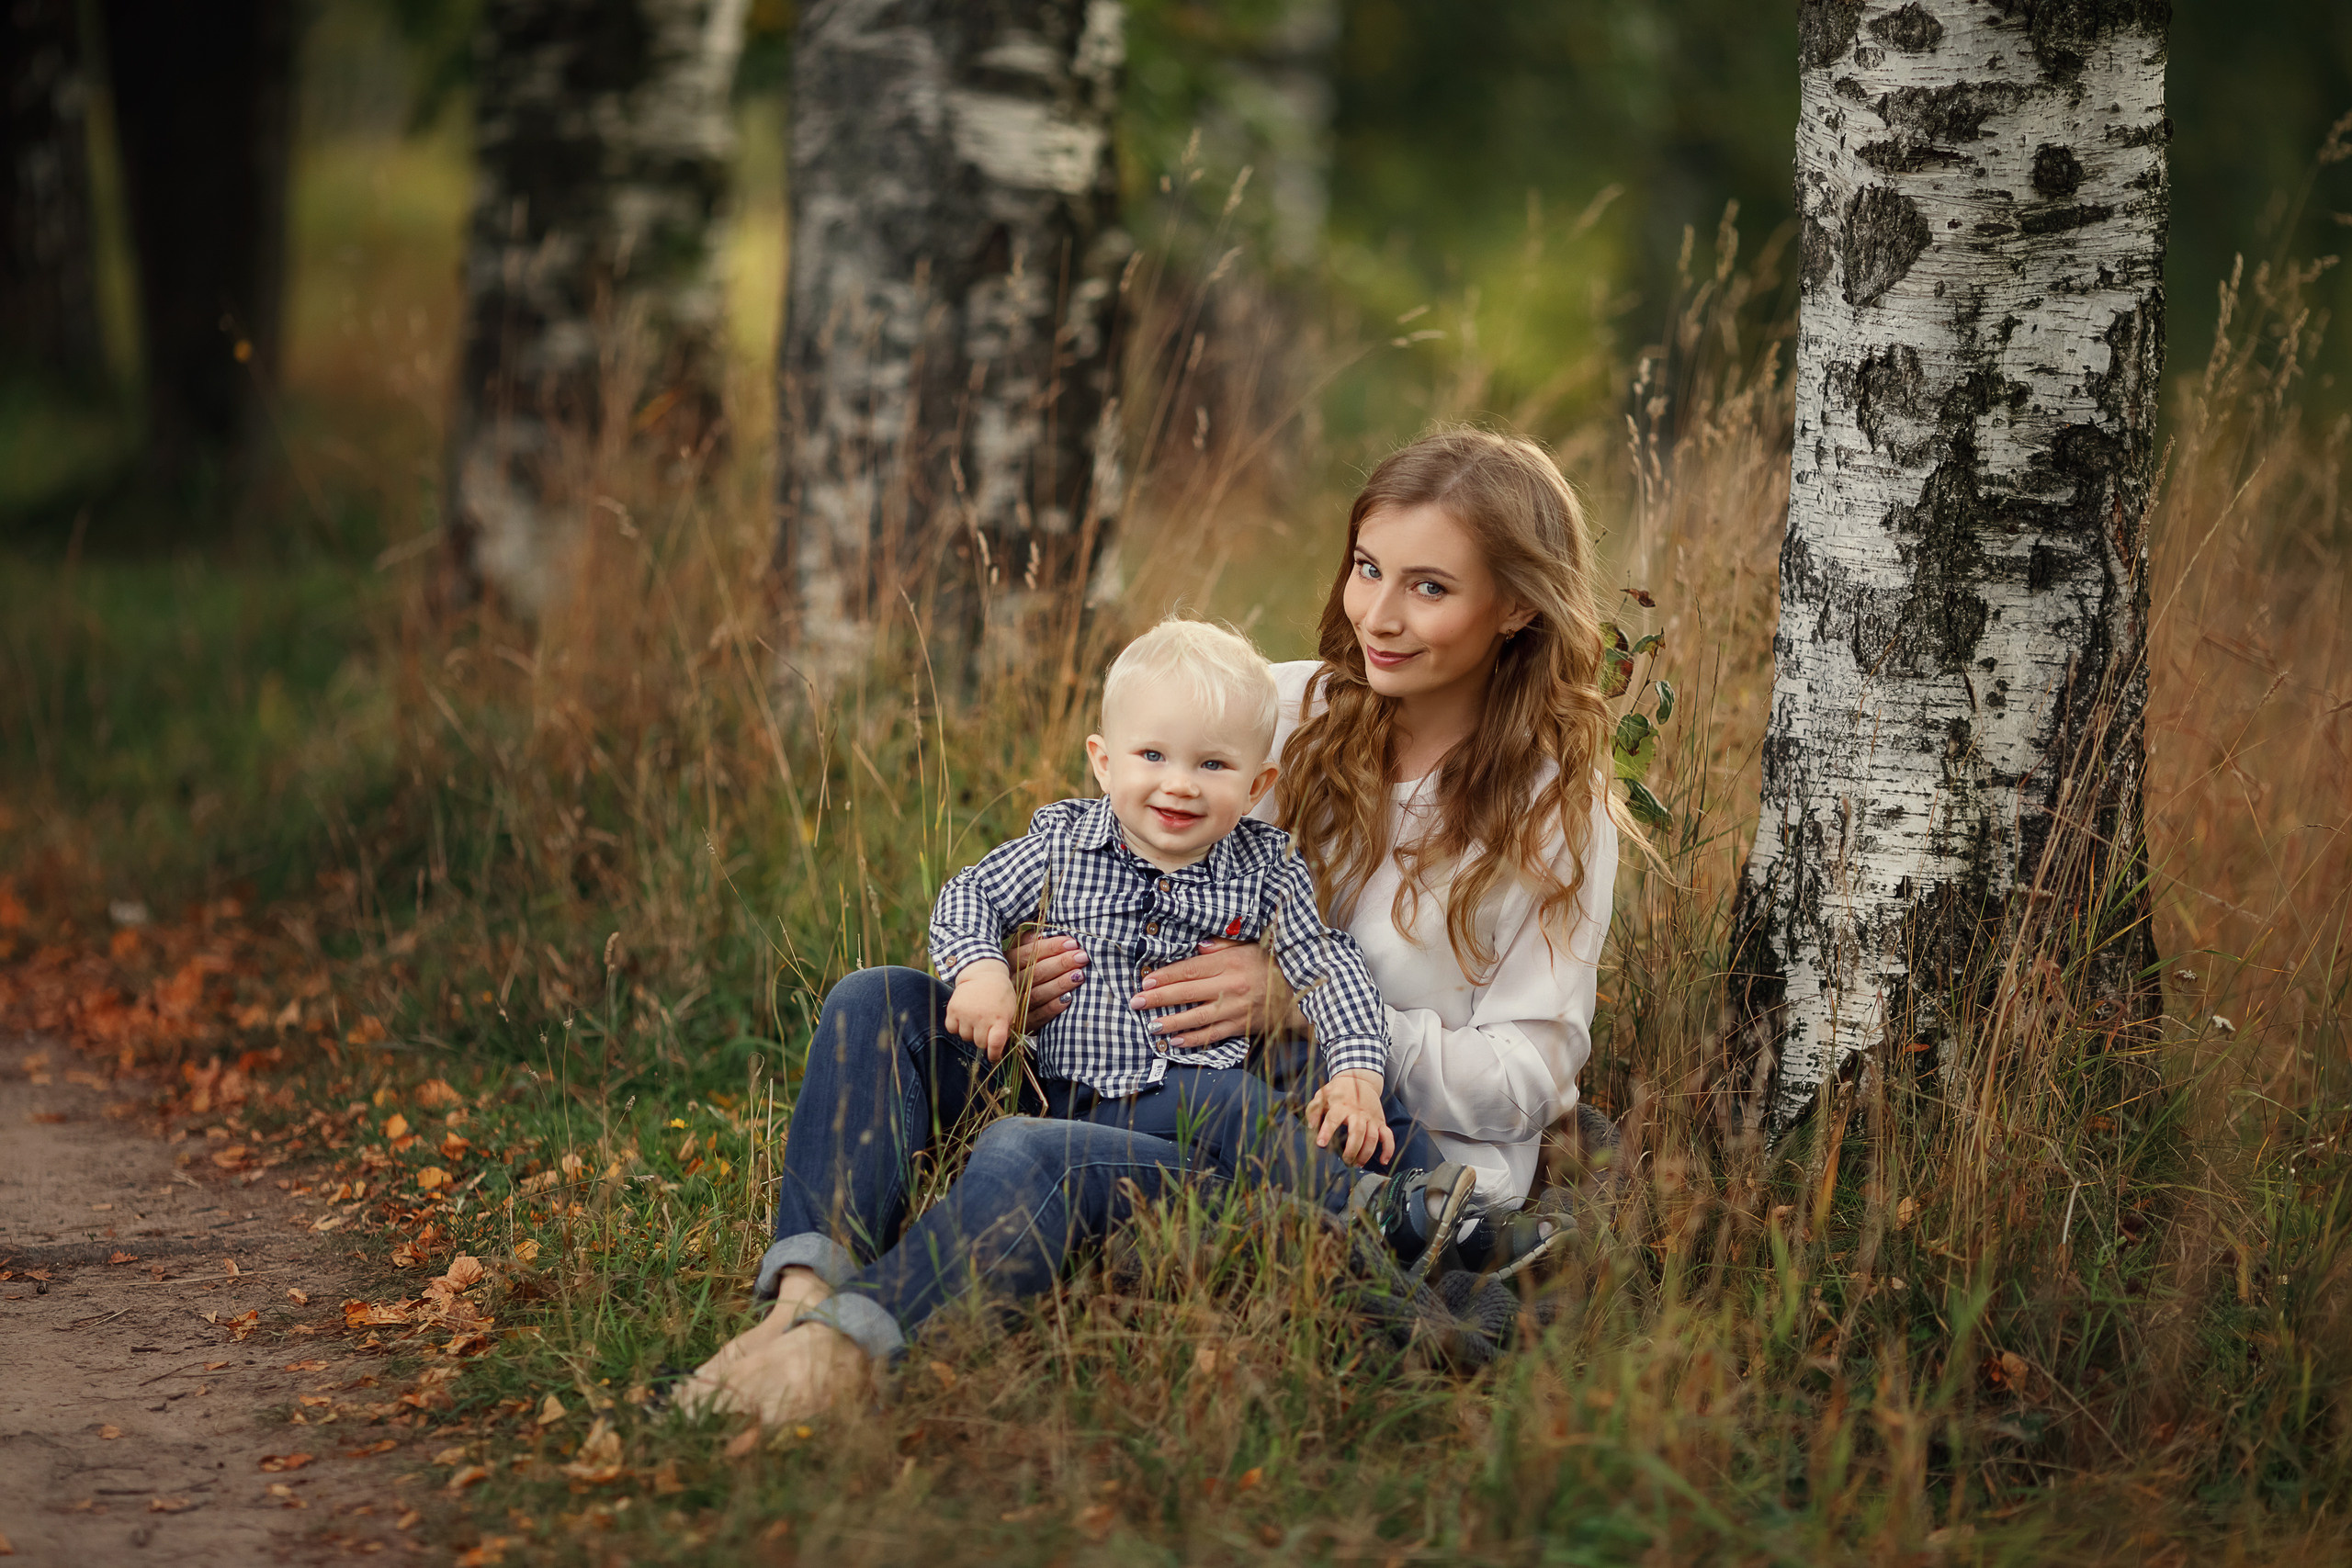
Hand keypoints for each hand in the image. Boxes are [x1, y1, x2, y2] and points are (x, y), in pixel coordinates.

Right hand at [944, 960, 1018, 1062]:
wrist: (984, 974)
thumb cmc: (1000, 995)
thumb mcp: (1009, 1011)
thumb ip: (1004, 1029)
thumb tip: (997, 1049)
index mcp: (999, 1018)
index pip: (995, 1043)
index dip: (994, 1054)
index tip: (993, 1057)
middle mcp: (982, 1017)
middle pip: (979, 1044)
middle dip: (983, 1039)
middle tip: (985, 1027)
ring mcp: (966, 1013)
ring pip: (965, 1037)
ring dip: (970, 1032)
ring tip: (975, 1018)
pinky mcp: (953, 1009)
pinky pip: (952, 1029)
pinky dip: (956, 1026)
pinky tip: (964, 1017)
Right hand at [1006, 931, 1087, 1031]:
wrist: (995, 1008)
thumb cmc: (1014, 973)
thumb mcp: (1015, 956)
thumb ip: (1027, 944)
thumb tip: (1041, 935)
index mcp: (1007, 964)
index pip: (1030, 953)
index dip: (1052, 947)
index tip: (1072, 942)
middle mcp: (1009, 984)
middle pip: (1036, 973)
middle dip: (1061, 963)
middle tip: (1082, 957)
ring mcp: (1015, 1005)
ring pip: (1039, 993)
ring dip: (1061, 984)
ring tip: (1080, 975)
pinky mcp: (1023, 1023)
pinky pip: (1040, 1015)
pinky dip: (1054, 1007)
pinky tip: (1069, 998)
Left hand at [1129, 939, 1299, 1049]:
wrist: (1298, 993)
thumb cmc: (1269, 965)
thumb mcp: (1248, 946)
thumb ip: (1222, 945)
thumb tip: (1198, 946)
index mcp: (1231, 962)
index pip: (1190, 969)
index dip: (1165, 976)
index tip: (1145, 981)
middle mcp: (1231, 986)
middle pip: (1187, 992)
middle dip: (1158, 998)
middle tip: (1136, 1002)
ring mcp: (1236, 1009)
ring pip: (1197, 1017)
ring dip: (1171, 1022)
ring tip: (1151, 1025)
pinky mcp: (1241, 1026)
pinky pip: (1212, 1035)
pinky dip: (1193, 1040)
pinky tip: (1174, 1041)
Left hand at [1306, 1068, 1393, 1167]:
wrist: (1361, 1079)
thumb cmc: (1338, 1091)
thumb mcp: (1323, 1094)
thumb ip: (1315, 1109)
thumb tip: (1311, 1126)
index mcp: (1342, 1105)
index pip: (1334, 1118)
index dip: (1327, 1131)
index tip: (1321, 1144)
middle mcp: (1358, 1112)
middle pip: (1357, 1131)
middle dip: (1352, 1149)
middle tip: (1345, 1161)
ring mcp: (1371, 1118)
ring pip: (1372, 1137)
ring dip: (1366, 1153)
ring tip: (1357, 1164)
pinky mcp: (1381, 1122)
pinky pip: (1388, 1136)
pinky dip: (1388, 1149)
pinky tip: (1384, 1161)